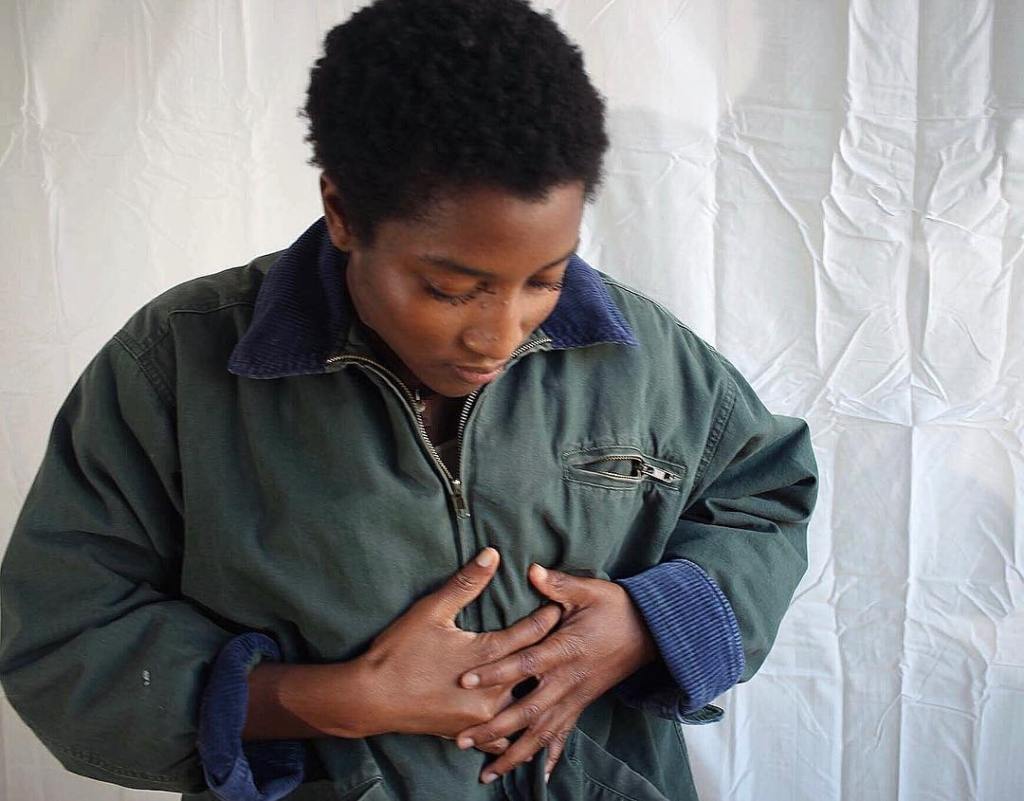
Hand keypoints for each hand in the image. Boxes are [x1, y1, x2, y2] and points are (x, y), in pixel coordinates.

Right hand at [349, 548, 561, 751]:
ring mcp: (481, 715)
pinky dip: (514, 726)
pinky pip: (502, 734)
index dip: (547, 617)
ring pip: (523, 704)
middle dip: (549, 652)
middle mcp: (491, 690)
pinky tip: (525, 719)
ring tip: (554, 676)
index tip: (562, 606)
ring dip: (536, 689)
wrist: (369, 698)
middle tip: (569, 638)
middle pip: (533, 669)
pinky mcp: (468, 732)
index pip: (529, 633)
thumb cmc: (398, 651)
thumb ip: (466, 583)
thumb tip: (492, 554)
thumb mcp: (431, 610)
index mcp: (486, 655)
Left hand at [454, 564, 657, 783]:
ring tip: (489, 773)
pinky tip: (536, 776)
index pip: (525, 663)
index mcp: (565, 649)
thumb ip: (558, 585)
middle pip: (527, 710)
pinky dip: (549, 756)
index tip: (467, 680)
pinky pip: (564, 735)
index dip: (496, 672)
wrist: (652, 631)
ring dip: (515, 753)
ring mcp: (576, 697)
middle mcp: (569, 680)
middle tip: (463, 740)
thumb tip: (532, 570)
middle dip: (495, 727)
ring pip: (542, 732)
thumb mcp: (589, 590)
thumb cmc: (617, 607)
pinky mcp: (583, 704)